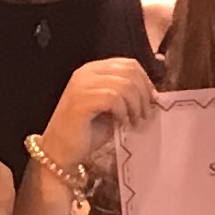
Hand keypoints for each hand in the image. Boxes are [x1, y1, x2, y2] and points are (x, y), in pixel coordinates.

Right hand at [42, 55, 157, 173]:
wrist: (61, 151)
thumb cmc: (87, 131)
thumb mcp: (113, 108)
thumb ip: (128, 96)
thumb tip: (152, 94)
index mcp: (94, 70)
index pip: (129, 64)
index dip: (145, 81)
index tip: (151, 101)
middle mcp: (86, 73)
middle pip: (129, 71)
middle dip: (144, 93)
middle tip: (145, 114)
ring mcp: (81, 86)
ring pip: (124, 84)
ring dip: (135, 105)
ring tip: (134, 121)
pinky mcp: (80, 101)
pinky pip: (113, 98)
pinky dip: (123, 111)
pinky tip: (122, 123)